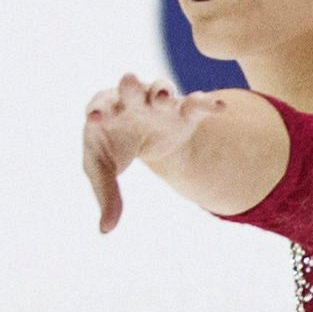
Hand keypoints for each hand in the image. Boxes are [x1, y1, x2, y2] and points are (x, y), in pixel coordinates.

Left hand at [79, 76, 194, 234]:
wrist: (144, 138)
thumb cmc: (114, 149)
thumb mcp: (103, 172)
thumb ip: (106, 196)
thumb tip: (105, 230)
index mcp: (105, 110)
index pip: (98, 105)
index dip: (97, 110)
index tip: (94, 118)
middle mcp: (131, 100)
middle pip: (130, 89)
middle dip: (129, 86)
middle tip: (128, 80)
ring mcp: (159, 103)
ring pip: (161, 90)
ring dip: (162, 90)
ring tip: (163, 95)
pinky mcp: (184, 111)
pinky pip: (197, 103)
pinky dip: (207, 103)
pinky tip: (218, 108)